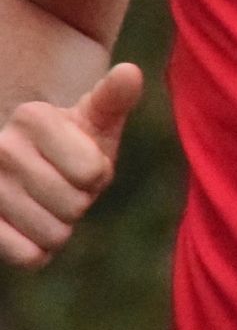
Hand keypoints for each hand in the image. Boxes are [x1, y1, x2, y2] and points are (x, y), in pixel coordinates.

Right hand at [0, 62, 140, 268]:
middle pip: (74, 206)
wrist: (29, 167)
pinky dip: (38, 251)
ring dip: (60, 226)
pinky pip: (27, 256)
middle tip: (63, 185)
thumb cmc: (73, 144)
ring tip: (45, 202)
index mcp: (32, 117)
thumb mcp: (96, 121)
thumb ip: (113, 100)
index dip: (97, 174)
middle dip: (79, 200)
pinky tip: (30, 228)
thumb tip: (131, 72)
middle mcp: (0, 148)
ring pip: (54, 234)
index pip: (92, 173)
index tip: (81, 161)